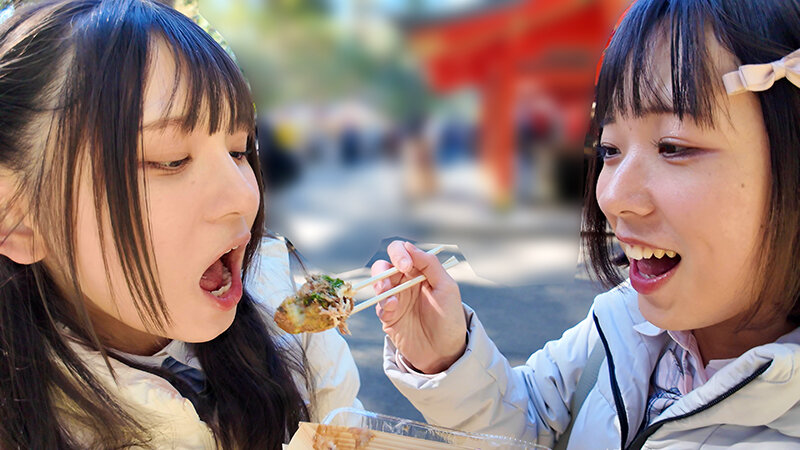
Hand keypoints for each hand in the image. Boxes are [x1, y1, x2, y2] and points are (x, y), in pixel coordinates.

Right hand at [371, 241, 466, 373]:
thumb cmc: (450, 317)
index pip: (402, 251)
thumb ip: (430, 264)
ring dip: (380, 286)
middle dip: (383, 270)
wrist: (444, 351)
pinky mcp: (388, 316)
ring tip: (390, 298)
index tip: (406, 266)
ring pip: (377, 283)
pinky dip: (382, 304)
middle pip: (383, 265)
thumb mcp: (447, 287)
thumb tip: (409, 246)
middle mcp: (405, 282)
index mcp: (419, 271)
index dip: (399, 254)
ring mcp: (395, 299)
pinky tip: (392, 309)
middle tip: (390, 281)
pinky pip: (378, 304)